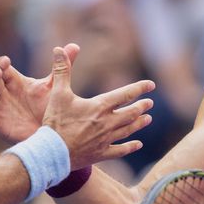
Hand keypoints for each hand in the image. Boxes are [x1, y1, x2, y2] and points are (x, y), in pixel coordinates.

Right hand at [0, 43, 79, 143]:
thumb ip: (63, 67)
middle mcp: (5, 95)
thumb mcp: (55, 87)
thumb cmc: (50, 110)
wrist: (51, 136)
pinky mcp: (0, 126)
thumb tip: (74, 46)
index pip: (2, 69)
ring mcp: (1, 110)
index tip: (5, 61)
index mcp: (15, 83)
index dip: (1, 64)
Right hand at [39, 46, 153, 170]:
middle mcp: (107, 123)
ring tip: (148, 119)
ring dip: (139, 124)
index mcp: (100, 107)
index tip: (151, 85)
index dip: (139, 88)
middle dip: (141, 107)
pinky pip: (120, 150)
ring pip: (128, 130)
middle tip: (150, 103)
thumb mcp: (58, 94)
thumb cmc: (55, 123)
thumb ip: (61, 71)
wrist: (52, 153)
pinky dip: (130, 147)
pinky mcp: (100, 154)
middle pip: (130, 113)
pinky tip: (138, 144)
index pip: (125, 94)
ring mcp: (105, 140)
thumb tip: (59, 50)